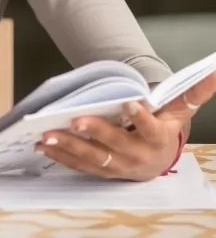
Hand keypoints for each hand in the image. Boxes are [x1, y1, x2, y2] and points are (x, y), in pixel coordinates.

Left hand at [35, 71, 215, 180]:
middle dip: (95, 133)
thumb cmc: (165, 128)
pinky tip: (43, 144)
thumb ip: (193, 92)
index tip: (130, 102)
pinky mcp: (101, 171)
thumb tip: (215, 71)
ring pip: (92, 158)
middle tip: (76, 119)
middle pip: (115, 145)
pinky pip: (79, 165)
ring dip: (69, 146)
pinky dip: (60, 156)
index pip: (150, 127)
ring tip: (47, 134)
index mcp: (157, 139)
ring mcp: (117, 166)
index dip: (141, 116)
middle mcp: (137, 156)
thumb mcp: (179, 110)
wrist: (158, 159)